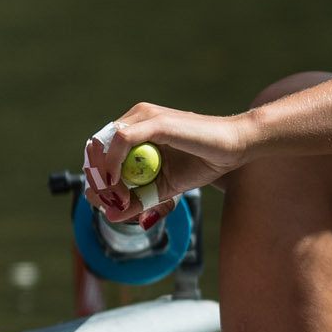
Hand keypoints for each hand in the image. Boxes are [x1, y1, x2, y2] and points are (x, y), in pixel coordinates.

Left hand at [81, 105, 246, 224]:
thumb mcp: (164, 188)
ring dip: (104, 174)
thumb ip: (138, 199)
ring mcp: (144, 116)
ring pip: (104, 144)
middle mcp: (136, 117)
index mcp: (135, 128)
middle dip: (95, 177)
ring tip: (116, 197)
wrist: (236, 148)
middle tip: (104, 201)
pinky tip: (118, 182)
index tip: (102, 200)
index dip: (96, 176)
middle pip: (96, 146)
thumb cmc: (203, 162)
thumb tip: (110, 215)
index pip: (100, 150)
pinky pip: (121, 140)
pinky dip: (114, 164)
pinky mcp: (156, 121)